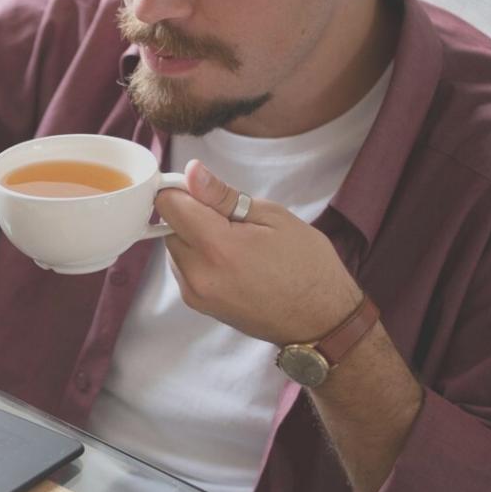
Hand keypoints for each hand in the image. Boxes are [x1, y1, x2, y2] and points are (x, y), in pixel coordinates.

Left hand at [155, 159, 363, 344]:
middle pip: (170, 226)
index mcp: (218, 248)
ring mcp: (195, 294)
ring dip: (196, 239)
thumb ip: (223, 195)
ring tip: (238, 245)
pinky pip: (184, 269)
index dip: (184, 189)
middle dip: (193, 216)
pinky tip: (232, 262)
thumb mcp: (273, 217)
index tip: (205, 190)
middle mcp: (198, 274)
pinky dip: (200, 259)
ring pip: (176, 248)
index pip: (169, 204)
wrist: (320, 320)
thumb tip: (192, 171)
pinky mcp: (198, 305)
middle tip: (234, 221)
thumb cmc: (307, 266)